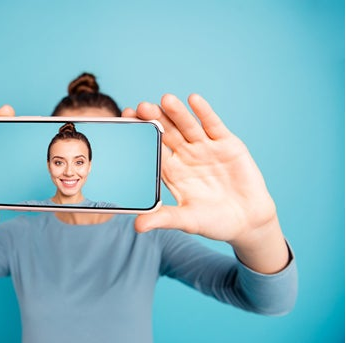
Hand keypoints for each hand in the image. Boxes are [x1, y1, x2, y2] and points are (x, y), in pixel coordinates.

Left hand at [123, 94, 288, 272]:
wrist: (249, 222)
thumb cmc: (214, 222)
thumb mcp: (187, 220)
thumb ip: (164, 219)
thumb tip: (137, 227)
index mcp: (171, 171)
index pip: (152, 148)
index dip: (141, 135)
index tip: (126, 121)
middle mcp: (185, 155)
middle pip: (167, 133)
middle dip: (155, 120)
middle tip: (141, 107)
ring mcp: (205, 147)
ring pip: (188, 126)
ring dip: (177, 113)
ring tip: (165, 100)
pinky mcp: (226, 143)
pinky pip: (213, 125)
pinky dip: (204, 112)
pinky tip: (194, 100)